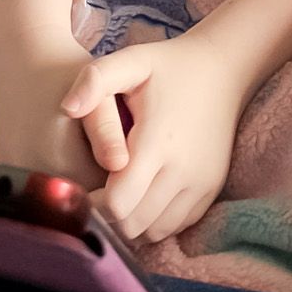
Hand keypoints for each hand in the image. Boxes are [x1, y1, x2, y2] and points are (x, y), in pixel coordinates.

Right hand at [0, 32, 109, 194]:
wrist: (19, 53)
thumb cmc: (63, 70)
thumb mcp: (96, 93)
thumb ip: (109, 131)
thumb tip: (120, 165)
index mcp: (60, 163)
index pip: (104, 199)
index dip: (121, 186)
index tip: (127, 159)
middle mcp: (32, 177)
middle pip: (80, 203)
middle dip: (100, 186)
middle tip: (104, 148)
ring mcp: (12, 177)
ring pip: (59, 198)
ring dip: (77, 182)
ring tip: (83, 145)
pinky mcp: (3, 171)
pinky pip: (38, 186)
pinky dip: (54, 176)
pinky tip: (62, 146)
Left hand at [59, 30, 245, 245]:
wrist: (224, 69)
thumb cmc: (169, 65)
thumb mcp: (132, 60)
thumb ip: (96, 79)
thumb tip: (67, 108)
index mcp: (157, 141)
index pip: (117, 204)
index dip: (93, 202)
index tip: (83, 184)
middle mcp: (183, 170)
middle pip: (132, 224)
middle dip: (108, 215)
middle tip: (96, 190)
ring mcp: (200, 183)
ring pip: (153, 231)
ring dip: (130, 220)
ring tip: (119, 192)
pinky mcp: (211, 190)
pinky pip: (175, 225)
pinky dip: (154, 219)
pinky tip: (143, 193)